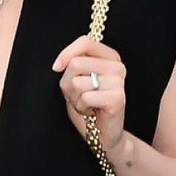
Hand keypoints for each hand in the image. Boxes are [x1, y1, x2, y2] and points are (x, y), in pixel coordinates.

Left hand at [51, 35, 126, 154]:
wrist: (102, 134)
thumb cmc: (88, 105)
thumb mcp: (77, 79)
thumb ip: (73, 64)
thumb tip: (60, 64)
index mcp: (110, 57)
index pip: (85, 42)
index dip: (66, 53)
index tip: (56, 68)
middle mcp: (117, 66)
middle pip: (76, 63)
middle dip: (68, 83)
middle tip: (77, 95)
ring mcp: (119, 82)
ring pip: (78, 82)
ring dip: (74, 98)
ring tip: (86, 104)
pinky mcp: (117, 98)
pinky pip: (85, 97)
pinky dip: (82, 107)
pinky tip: (91, 111)